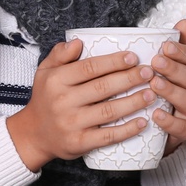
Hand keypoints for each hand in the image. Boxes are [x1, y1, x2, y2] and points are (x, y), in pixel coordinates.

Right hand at [6, 39, 159, 172]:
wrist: (34, 134)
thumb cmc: (45, 99)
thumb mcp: (45, 71)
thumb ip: (60, 54)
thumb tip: (78, 42)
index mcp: (56, 80)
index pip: (89, 68)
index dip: (114, 62)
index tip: (133, 57)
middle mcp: (63, 101)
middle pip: (103, 88)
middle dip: (130, 79)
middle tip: (150, 73)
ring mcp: (71, 124)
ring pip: (109, 111)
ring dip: (133, 102)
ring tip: (151, 94)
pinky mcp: (79, 143)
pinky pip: (107, 136)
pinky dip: (127, 130)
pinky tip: (142, 122)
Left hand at [151, 19, 185, 157]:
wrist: (156, 131)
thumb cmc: (161, 94)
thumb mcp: (164, 69)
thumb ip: (174, 47)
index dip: (180, 52)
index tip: (164, 45)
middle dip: (174, 68)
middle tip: (155, 61)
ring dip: (171, 91)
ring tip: (154, 83)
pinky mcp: (185, 132)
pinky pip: (180, 127)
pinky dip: (168, 121)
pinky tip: (155, 114)